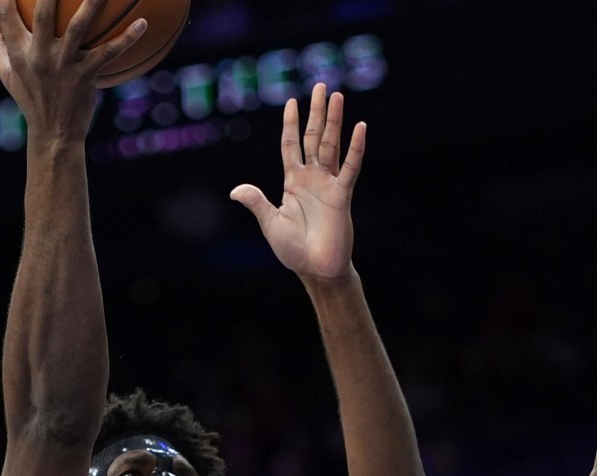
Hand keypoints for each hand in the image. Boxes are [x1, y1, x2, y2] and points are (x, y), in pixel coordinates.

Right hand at [0, 0, 149, 140]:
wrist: (53, 134)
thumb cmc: (31, 98)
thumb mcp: (7, 74)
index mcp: (18, 53)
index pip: (7, 16)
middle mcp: (39, 56)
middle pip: (43, 15)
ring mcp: (64, 66)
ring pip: (78, 28)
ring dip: (91, 4)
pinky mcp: (86, 76)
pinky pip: (108, 53)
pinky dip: (128, 38)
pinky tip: (144, 23)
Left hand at [231, 84, 364, 282]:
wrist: (317, 269)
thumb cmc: (293, 251)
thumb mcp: (271, 224)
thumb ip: (257, 203)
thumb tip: (236, 190)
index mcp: (293, 182)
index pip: (291, 145)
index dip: (291, 123)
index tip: (292, 101)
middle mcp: (312, 178)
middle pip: (313, 137)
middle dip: (317, 112)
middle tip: (322, 86)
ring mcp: (328, 184)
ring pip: (331, 145)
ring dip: (334, 121)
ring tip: (337, 96)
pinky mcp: (342, 195)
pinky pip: (350, 167)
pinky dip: (356, 148)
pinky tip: (360, 127)